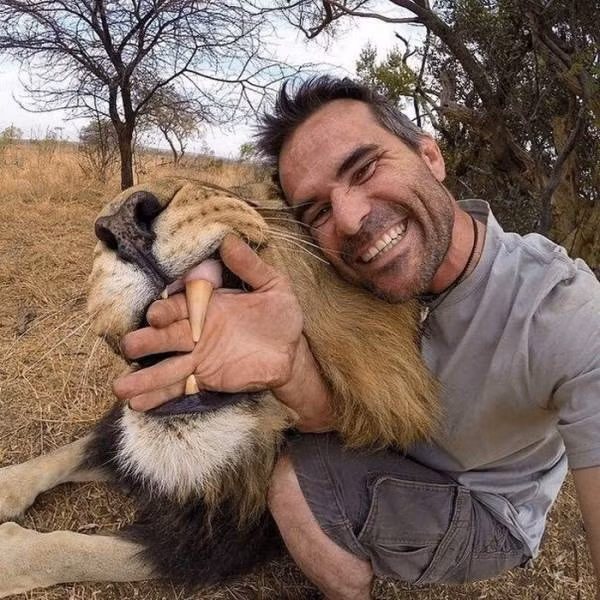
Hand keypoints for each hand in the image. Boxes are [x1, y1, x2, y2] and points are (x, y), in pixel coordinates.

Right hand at [113, 235, 303, 410]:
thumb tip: (228, 239)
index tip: (155, 316)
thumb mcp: (273, 287)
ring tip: (121, 389)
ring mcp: (199, 357)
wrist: (293, 353)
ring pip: (166, 365)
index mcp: (209, 306)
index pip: (180, 306)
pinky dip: (158, 396)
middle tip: (130, 347)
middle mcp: (197, 331)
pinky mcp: (205, 379)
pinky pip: (179, 387)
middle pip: (166, 336)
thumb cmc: (281, 316)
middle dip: (147, 341)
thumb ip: (250, 267)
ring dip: (144, 377)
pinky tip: (137, 405)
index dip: (166, 311)